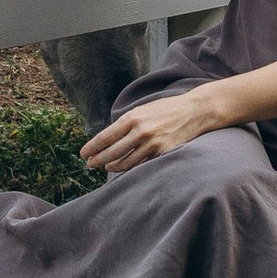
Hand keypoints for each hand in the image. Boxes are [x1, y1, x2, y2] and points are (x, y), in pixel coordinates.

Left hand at [81, 83, 224, 174]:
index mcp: (131, 118)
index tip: (83, 154)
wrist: (193, 111)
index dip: (91, 148)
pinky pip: (141, 164)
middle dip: (97, 160)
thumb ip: (125, 124)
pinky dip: (130, 168)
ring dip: (112, 166)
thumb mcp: (142, 110)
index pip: (104, 137)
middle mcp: (140, 131)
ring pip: (125, 162)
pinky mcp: (162, 153)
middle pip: (111, 153)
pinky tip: (124, 168)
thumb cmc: (165, 109)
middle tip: (89, 165)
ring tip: (106, 167)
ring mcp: (152, 144)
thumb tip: (107, 139)